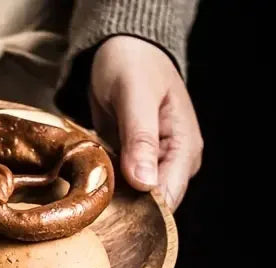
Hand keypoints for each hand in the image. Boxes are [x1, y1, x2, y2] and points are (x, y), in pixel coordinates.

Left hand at [90, 36, 202, 209]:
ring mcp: (153, 167)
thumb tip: (144, 182)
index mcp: (185, 150)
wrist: (123, 50)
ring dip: (111, 198)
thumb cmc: (133, 63)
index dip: (138, 209)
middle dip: (122, 207)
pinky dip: (105, 187)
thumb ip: (140, 137)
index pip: (166, 199)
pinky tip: (91, 179)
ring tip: (90, 183)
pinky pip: (120, 189)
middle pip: (149, 207)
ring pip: (133, 201)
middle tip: (92, 193)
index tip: (107, 204)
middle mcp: (173, 165)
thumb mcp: (135, 94)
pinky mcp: (133, 167)